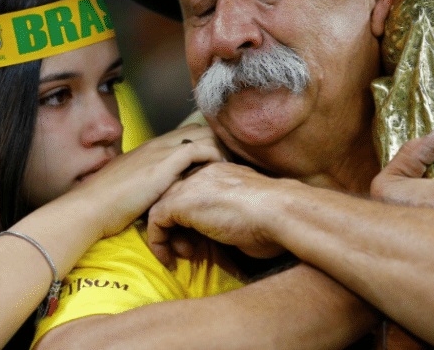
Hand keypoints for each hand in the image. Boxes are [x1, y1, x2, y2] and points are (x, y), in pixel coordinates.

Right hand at [70, 124, 226, 237]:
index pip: (187, 134)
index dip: (205, 144)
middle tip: (228, 165)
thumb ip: (148, 185)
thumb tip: (161, 196)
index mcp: (149, 149)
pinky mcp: (164, 162)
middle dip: (218, 144)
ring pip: (204, 134)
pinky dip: (213, 157)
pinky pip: (200, 148)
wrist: (90, 207)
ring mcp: (161, 151)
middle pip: (200, 129)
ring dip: (219, 149)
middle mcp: (157, 144)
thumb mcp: (131, 189)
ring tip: (227, 169)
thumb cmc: (106, 205)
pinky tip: (219, 172)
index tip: (218, 162)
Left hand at [147, 162, 287, 267]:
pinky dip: (158, 243)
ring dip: (167, 237)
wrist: (278, 212)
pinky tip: (171, 260)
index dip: (189, 218)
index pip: (190, 191)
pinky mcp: (180, 202)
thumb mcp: (248, 210)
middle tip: (188, 250)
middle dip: (175, 228)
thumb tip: (225, 228)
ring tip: (184, 255)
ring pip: (160, 209)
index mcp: (219, 172)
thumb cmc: (273, 219)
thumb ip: (230, 211)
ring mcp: (189, 185)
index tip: (197, 240)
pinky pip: (155, 221)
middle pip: (172, 198)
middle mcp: (201, 173)